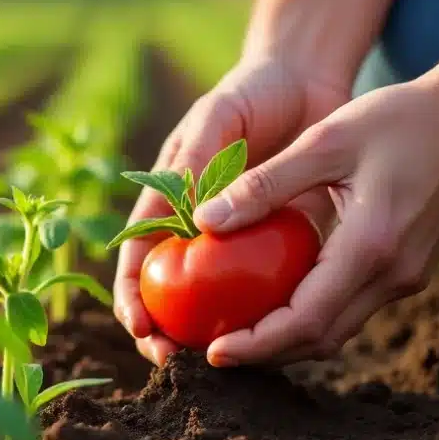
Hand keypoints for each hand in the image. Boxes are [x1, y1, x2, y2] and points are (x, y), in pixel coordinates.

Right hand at [113, 54, 350, 365]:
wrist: (307, 79)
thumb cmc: (251, 90)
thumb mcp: (218, 115)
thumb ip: (198, 157)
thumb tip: (185, 217)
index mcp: (167, 200)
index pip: (136, 257)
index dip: (132, 297)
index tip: (143, 328)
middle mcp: (197, 228)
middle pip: (171, 293)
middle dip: (166, 333)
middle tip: (178, 360)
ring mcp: (238, 240)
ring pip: (219, 300)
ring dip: (216, 332)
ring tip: (225, 359)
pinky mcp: (279, 241)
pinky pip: (271, 285)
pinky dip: (268, 311)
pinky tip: (279, 332)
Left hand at [193, 74, 438, 365]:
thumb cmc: (398, 119)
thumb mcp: (324, 141)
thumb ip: (264, 185)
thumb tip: (204, 221)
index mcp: (370, 246)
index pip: (305, 321)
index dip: (257, 345)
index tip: (213, 352)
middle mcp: (392, 275)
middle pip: (321, 339)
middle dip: (266, 354)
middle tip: (215, 351)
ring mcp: (407, 277)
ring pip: (340, 330)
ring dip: (290, 340)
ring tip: (240, 333)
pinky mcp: (411, 270)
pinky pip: (355, 308)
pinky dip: (315, 317)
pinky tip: (281, 302)